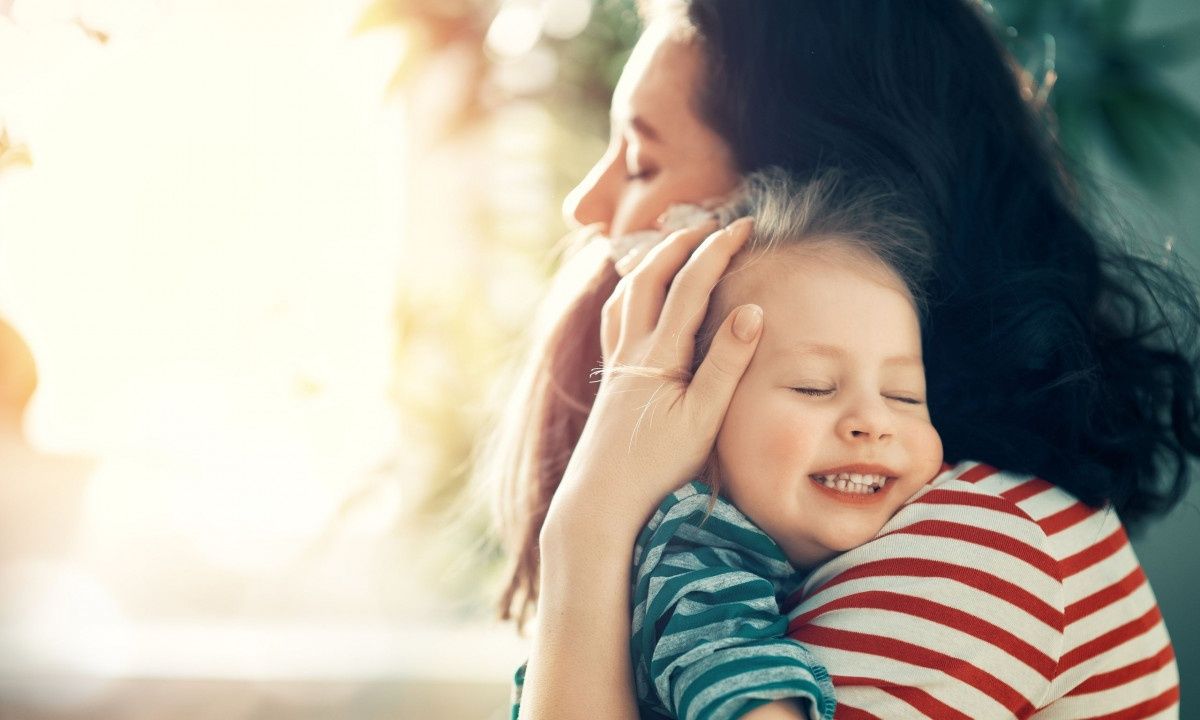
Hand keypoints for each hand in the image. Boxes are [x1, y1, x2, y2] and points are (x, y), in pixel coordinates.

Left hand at [546, 217, 763, 541]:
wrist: (601, 502)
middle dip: (681, 243)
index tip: (745, 226)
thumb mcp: (705, 418)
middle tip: (712, 225)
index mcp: (659, 355)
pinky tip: (636, 300)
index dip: (718, 250)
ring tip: (673, 246)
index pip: (690, 284)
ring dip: (651, 262)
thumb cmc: (658, 468)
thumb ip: (727, 363)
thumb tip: (752, 309)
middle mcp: (631, 351)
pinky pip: (614, 320)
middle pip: (650, 276)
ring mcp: (617, 364)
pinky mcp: (611, 382)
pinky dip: (629, 294)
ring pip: (626, 295)